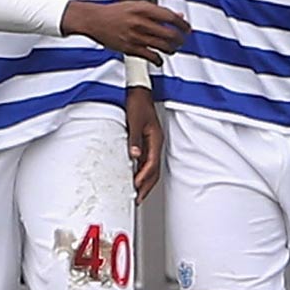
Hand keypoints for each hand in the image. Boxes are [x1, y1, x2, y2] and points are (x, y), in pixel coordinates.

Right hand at [62, 0, 189, 63]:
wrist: (94, 20)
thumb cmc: (116, 12)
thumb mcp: (138, 6)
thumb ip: (158, 11)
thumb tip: (179, 16)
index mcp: (143, 8)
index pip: (170, 17)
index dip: (182, 24)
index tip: (188, 29)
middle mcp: (140, 21)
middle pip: (169, 33)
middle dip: (179, 39)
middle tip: (181, 41)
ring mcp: (135, 36)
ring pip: (162, 46)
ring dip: (171, 50)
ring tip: (172, 50)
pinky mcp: (129, 48)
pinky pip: (150, 56)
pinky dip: (158, 60)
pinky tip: (159, 60)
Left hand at [126, 86, 163, 201]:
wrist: (138, 91)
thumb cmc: (138, 102)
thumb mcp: (135, 120)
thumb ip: (134, 138)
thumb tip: (134, 155)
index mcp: (155, 139)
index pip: (151, 164)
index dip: (143, 178)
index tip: (135, 187)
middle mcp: (155, 143)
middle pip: (154, 170)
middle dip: (146, 186)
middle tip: (137, 198)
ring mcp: (151, 143)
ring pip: (151, 167)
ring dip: (144, 181)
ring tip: (136, 192)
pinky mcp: (145, 141)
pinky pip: (146, 161)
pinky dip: (141, 171)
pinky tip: (134, 175)